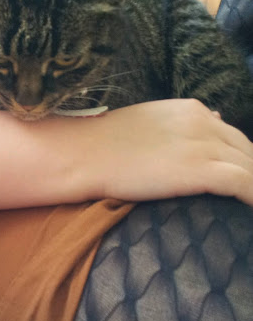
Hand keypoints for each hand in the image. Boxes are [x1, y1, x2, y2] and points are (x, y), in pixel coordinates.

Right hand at [85, 99, 252, 205]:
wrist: (85, 154)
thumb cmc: (106, 142)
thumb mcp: (148, 121)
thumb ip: (180, 124)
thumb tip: (213, 117)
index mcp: (191, 110)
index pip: (232, 136)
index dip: (239, 159)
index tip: (236, 176)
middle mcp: (204, 122)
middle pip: (247, 150)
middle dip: (250, 171)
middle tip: (244, 192)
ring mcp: (204, 145)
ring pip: (251, 167)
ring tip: (248, 202)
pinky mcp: (202, 170)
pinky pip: (247, 184)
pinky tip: (250, 210)